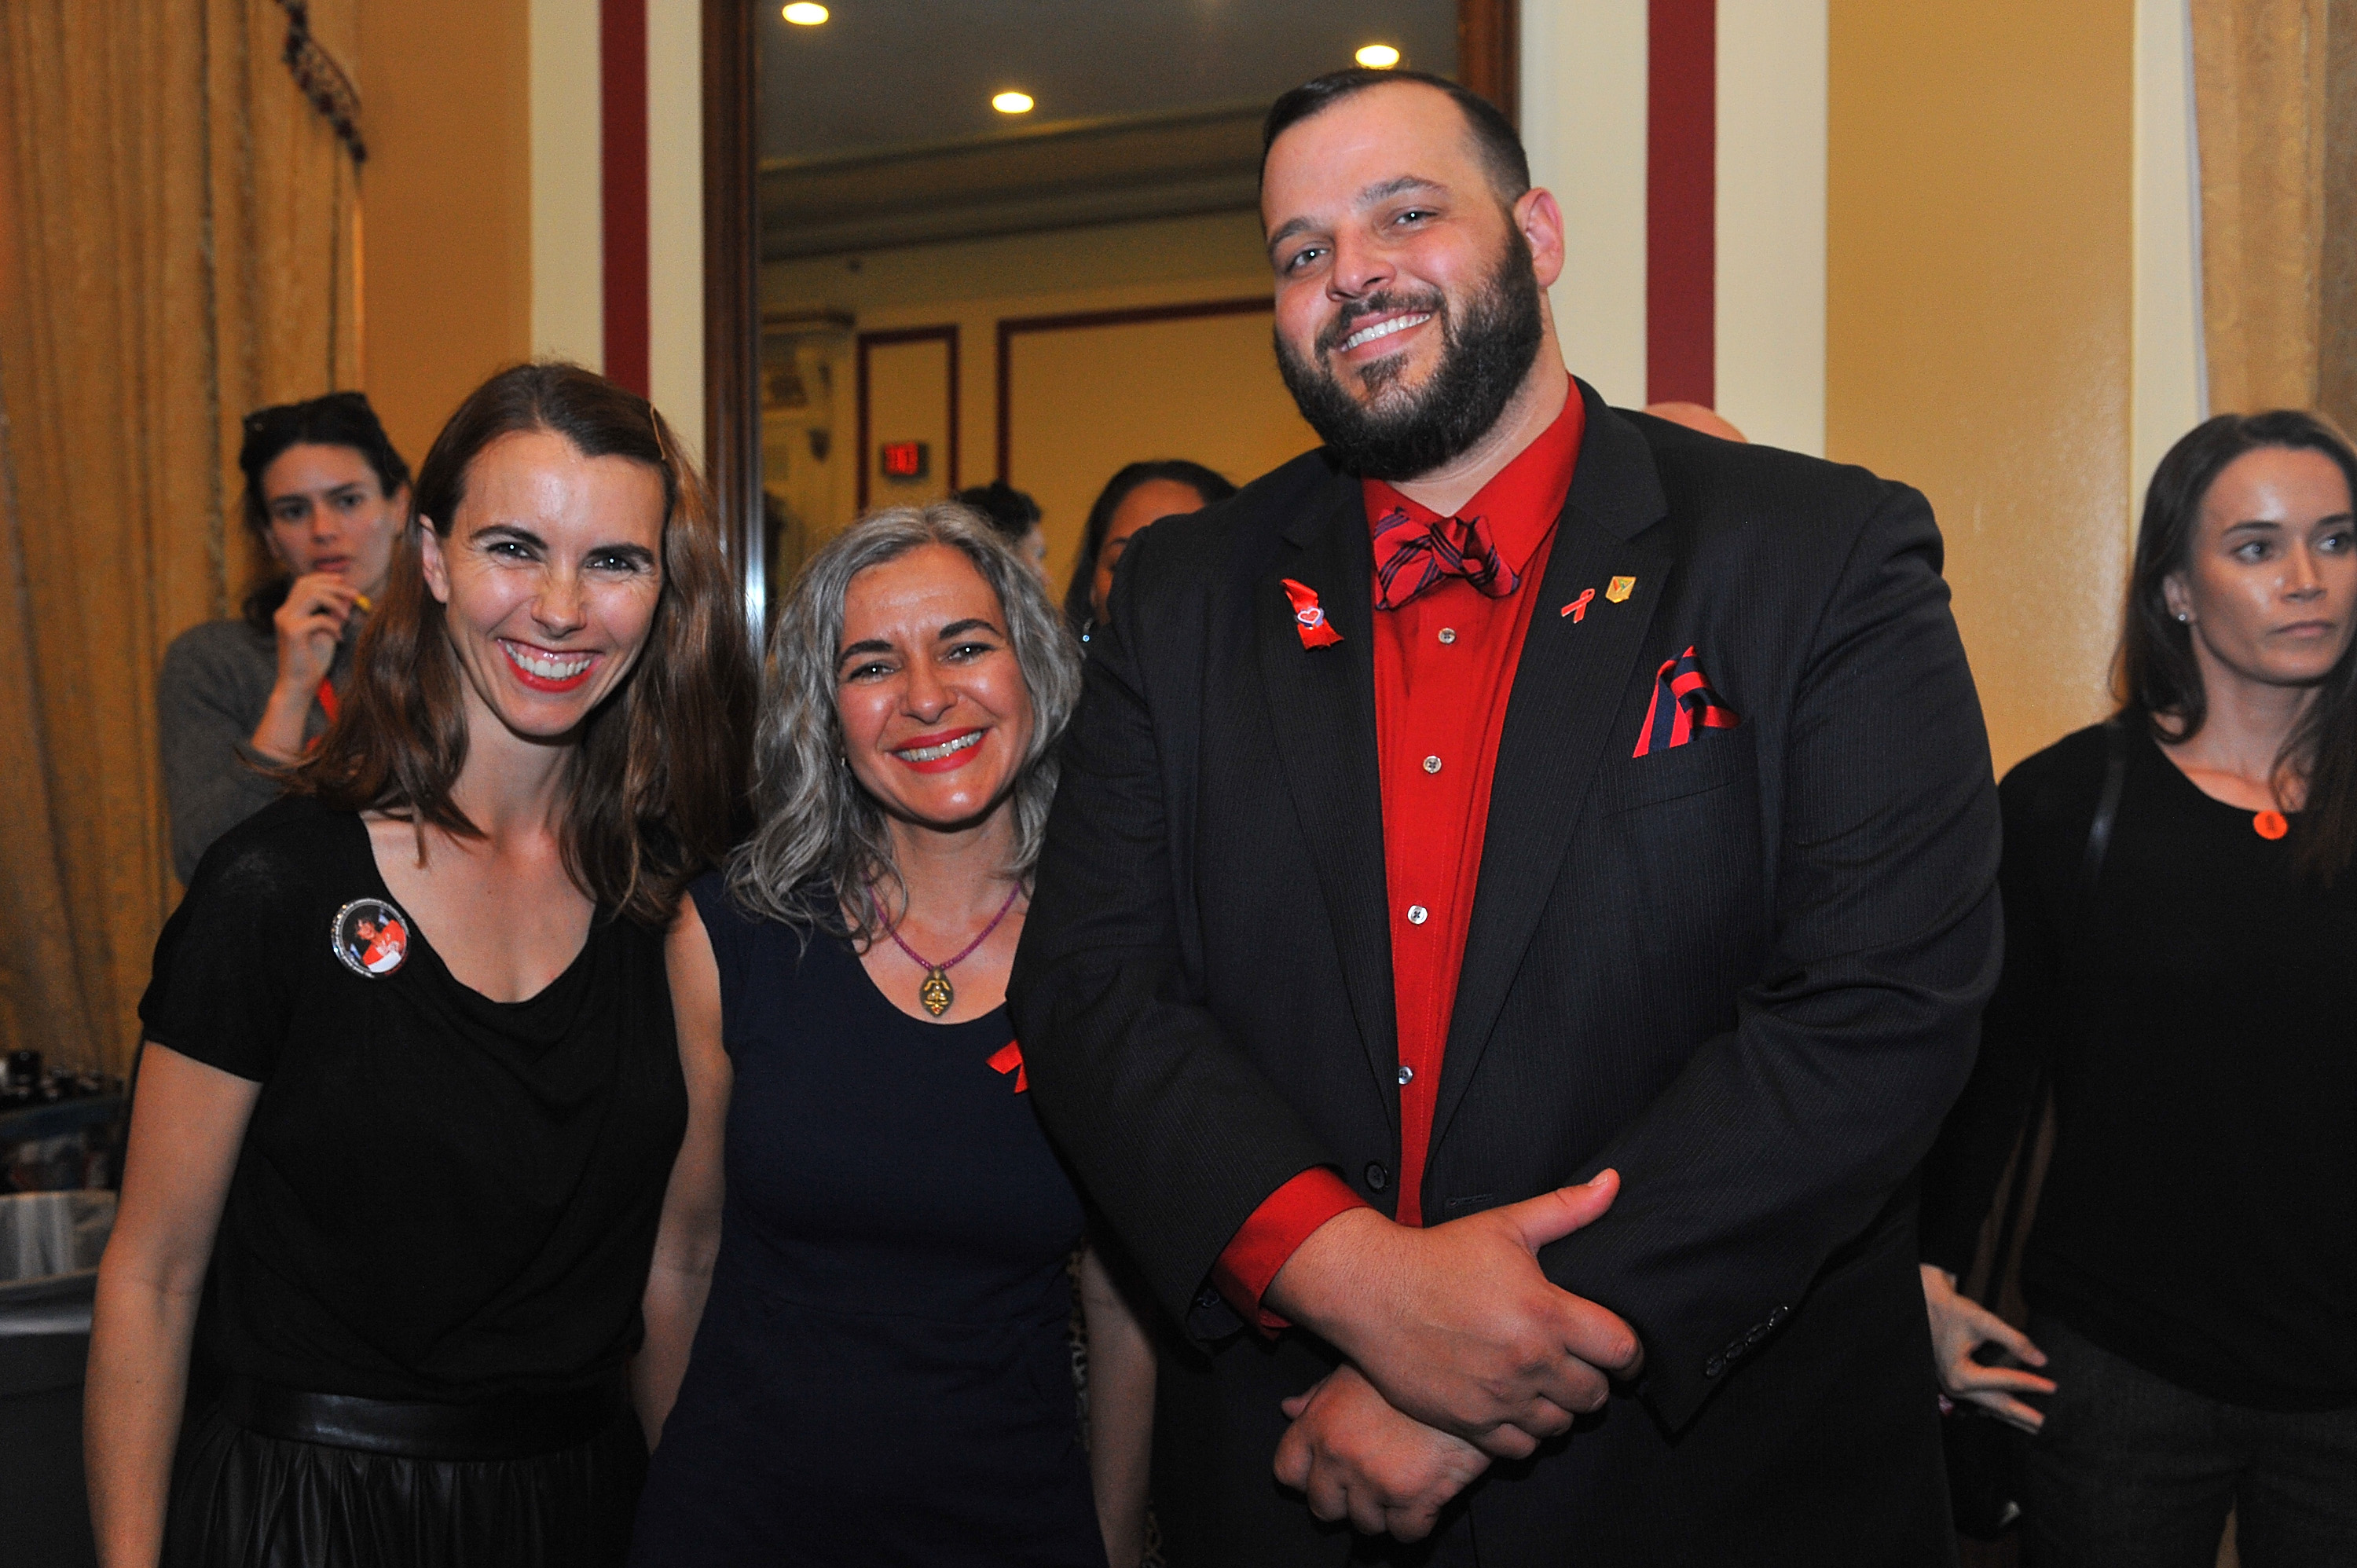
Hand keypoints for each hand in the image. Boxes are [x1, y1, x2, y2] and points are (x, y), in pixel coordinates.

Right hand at [272, 572, 358, 694]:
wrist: (299, 685)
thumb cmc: (313, 660)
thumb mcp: (327, 631)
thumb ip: (334, 614)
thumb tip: (348, 596)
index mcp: (289, 611)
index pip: (303, 583)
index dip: (324, 578)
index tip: (345, 582)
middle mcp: (283, 612)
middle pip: (308, 585)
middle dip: (335, 587)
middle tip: (355, 595)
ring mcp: (285, 621)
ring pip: (312, 595)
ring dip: (335, 602)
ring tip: (347, 617)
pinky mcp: (292, 632)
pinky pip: (319, 619)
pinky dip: (334, 626)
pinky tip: (339, 638)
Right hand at [1265, 1171, 1641, 1458]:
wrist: (1371, 1291)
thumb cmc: (1438, 1255)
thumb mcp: (1505, 1224)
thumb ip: (1567, 1208)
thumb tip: (1612, 1183)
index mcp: (1547, 1313)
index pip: (1622, 1350)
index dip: (1631, 1352)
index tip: (1621, 1349)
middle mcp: (1529, 1362)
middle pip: (1596, 1394)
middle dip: (1595, 1378)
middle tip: (1579, 1363)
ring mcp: (1499, 1398)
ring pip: (1561, 1425)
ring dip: (1561, 1407)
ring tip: (1546, 1384)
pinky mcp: (1470, 1423)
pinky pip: (1522, 1448)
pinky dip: (1527, 1432)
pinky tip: (1517, 1406)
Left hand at [1273, 1364, 1488, 1540]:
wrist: (1467, 1370)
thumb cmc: (1407, 1364)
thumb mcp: (1354, 1368)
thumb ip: (1318, 1395)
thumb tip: (1288, 1409)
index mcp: (1319, 1423)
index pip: (1286, 1472)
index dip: (1307, 1475)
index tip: (1326, 1473)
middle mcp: (1340, 1456)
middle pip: (1323, 1507)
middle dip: (1344, 1499)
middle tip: (1368, 1481)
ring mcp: (1377, 1481)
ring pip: (1365, 1524)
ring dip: (1381, 1510)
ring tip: (1400, 1480)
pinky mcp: (1416, 1498)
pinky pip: (1405, 1534)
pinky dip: (1414, 1523)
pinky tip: (1423, 1497)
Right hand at [1921, 1264, 2051, 1431]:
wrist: (1929, 1308)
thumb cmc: (1953, 1313)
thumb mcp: (1984, 1322)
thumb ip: (2014, 1341)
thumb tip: (2040, 1359)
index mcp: (1961, 1374)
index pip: (2005, 1381)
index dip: (2032, 1383)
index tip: (2053, 1387)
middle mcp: (1957, 1387)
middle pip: (2000, 1405)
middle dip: (2027, 1416)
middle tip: (2051, 1426)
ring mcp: (1957, 1389)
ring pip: (1994, 1407)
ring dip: (2018, 1417)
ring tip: (2039, 1428)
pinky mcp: (1960, 1386)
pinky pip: (1987, 1402)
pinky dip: (2005, 1408)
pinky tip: (2018, 1415)